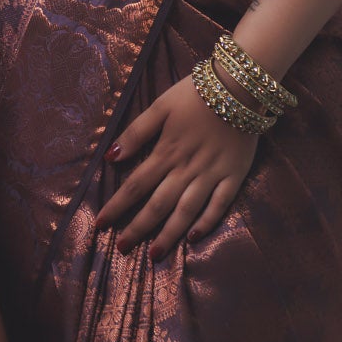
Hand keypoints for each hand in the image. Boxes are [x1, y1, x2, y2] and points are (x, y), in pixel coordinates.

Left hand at [94, 71, 255, 258]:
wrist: (239, 87)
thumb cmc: (195, 94)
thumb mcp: (160, 106)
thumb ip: (136, 133)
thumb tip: (111, 157)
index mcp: (166, 151)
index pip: (135, 185)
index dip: (117, 206)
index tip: (101, 224)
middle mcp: (187, 168)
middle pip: (158, 204)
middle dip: (139, 228)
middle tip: (123, 249)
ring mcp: (212, 174)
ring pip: (187, 210)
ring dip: (169, 233)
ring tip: (154, 254)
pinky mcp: (234, 176)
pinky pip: (220, 204)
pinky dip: (207, 221)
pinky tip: (193, 237)